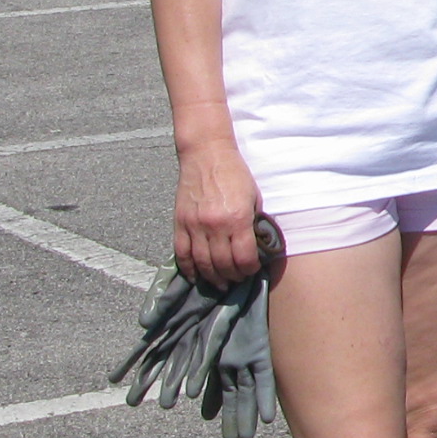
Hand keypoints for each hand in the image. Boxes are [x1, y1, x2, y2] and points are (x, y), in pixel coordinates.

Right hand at [172, 138, 267, 286]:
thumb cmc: (235, 174)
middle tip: (237, 280)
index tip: (252, 270)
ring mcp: (194, 225)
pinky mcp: (180, 223)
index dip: (249, 269)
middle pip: (223, 265)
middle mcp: (215, 225)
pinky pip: (182, 254)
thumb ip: (254, 223)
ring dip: (212, 278)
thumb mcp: (254, 197)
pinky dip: (189, 269)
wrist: (207, 154)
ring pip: (202, 264)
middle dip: (232, 277)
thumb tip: (257, 247)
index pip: (243, 258)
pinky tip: (196, 276)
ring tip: (221, 283)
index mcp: (238, 218)